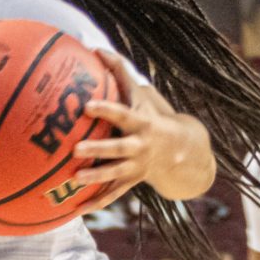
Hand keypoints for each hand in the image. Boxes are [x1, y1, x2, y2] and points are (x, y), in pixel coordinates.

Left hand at [72, 62, 201, 203]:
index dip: (107, 110)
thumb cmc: (154, 115)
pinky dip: (95, 203)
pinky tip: (75, 211)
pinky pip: (112, 195)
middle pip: (119, 150)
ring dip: (96, 179)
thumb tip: (93, 48)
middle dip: (99, 150)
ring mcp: (137, 167)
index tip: (87, 107)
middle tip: (76, 149)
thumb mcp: (142, 94)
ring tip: (74, 179)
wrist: (184, 151)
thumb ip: (119, 72)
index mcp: (142, 123)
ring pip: (115, 175)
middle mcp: (140, 146)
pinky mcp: (132, 182)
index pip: (123, 115)